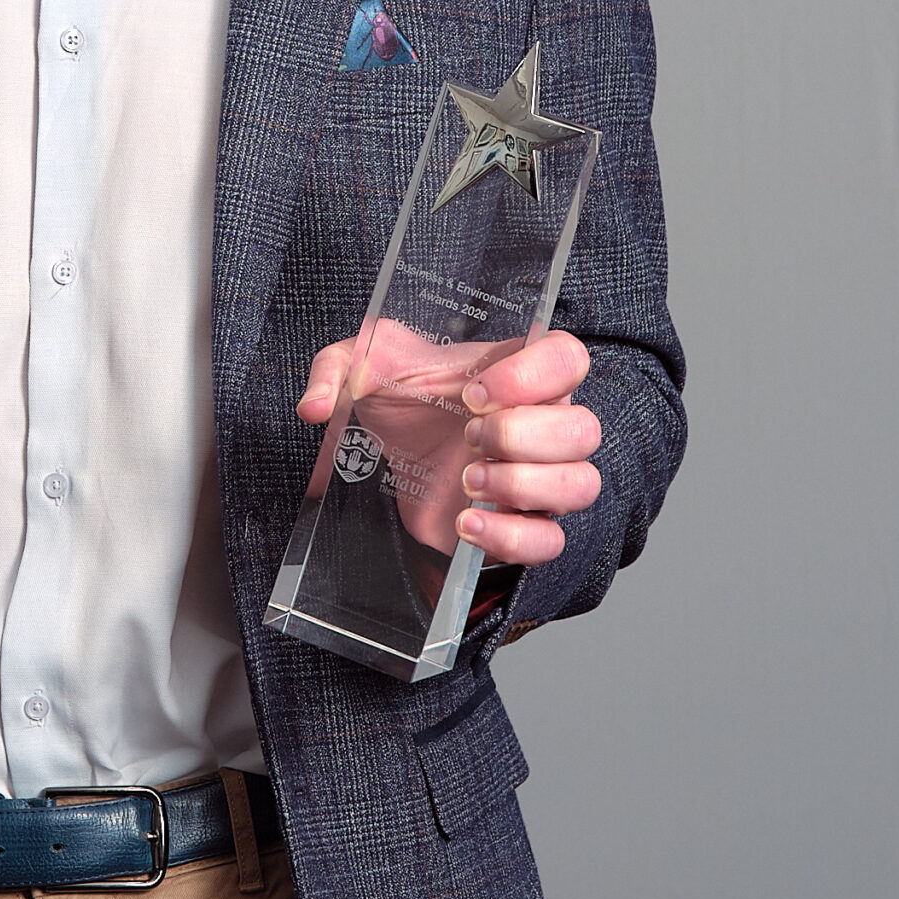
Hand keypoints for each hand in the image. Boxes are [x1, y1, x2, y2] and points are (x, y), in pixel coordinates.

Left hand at [299, 327, 599, 566]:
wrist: (400, 459)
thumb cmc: (400, 402)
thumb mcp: (360, 368)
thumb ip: (334, 369)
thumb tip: (313, 406)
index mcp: (520, 371)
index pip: (568, 358)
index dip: (533, 376)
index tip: (473, 394)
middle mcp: (545, 422)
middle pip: (584, 428)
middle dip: (522, 436)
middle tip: (468, 438)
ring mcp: (543, 477)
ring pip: (581, 484)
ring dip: (524, 486)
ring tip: (468, 483)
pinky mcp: (526, 525)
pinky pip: (552, 541)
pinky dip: (514, 538)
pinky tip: (468, 526)